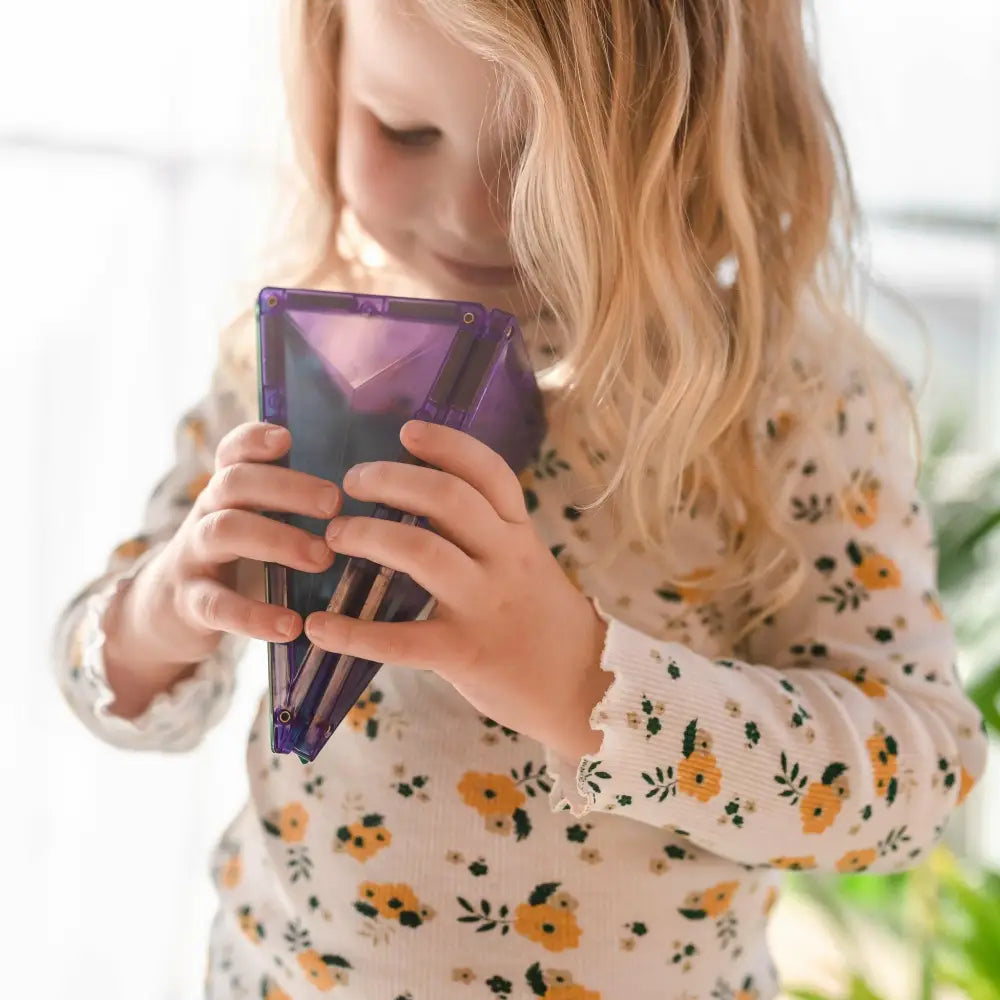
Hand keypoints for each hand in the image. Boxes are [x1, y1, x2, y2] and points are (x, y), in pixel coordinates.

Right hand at [149, 422, 341, 660]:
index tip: (287, 438)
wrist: (168, 611)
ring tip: (323, 558)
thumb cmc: (238, 558)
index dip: (254, 438)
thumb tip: (374, 491)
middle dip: (286, 488)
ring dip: (277, 540)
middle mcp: (208, 512)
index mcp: (229, 490)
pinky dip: (255, 615)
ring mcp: (194, 555)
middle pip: (235, 483)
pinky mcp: (189, 602)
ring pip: (225, 531)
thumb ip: (296, 504)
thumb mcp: (257, 521)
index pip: (233, 451)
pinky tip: (291, 626)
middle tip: (334, 503)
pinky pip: (217, 604)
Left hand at [303, 420, 610, 758]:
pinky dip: (353, 632)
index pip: (489, 473)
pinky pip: (400, 639)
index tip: (406, 431)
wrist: (583, 686)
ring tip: (334, 535)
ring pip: (421, 553)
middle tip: (352, 481)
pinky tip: (319, 626)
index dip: (448, 445)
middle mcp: (505, 559)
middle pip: (447, 499)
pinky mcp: (464, 652)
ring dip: (368, 535)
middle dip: (391, 480)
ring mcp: (485, 604)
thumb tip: (421, 499)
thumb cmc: (544, 619)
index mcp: (520, 533)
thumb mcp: (528, 563)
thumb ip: (486, 534)